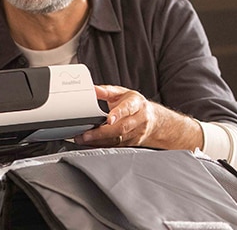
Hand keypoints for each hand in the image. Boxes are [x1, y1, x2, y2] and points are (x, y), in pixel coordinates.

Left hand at [73, 85, 202, 149]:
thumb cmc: (134, 104)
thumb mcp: (122, 93)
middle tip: (86, 135)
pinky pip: (117, 146)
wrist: (153, 119)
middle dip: (102, 133)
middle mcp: (139, 119)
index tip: (108, 119)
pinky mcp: (132, 143)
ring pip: (118, 139)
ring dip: (99, 141)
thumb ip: (106, 91)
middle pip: (121, 128)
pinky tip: (92, 144)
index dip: (118, 114)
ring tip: (83, 139)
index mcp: (136, 104)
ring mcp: (137, 133)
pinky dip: (103, 145)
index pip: (128, 108)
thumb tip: (92, 89)